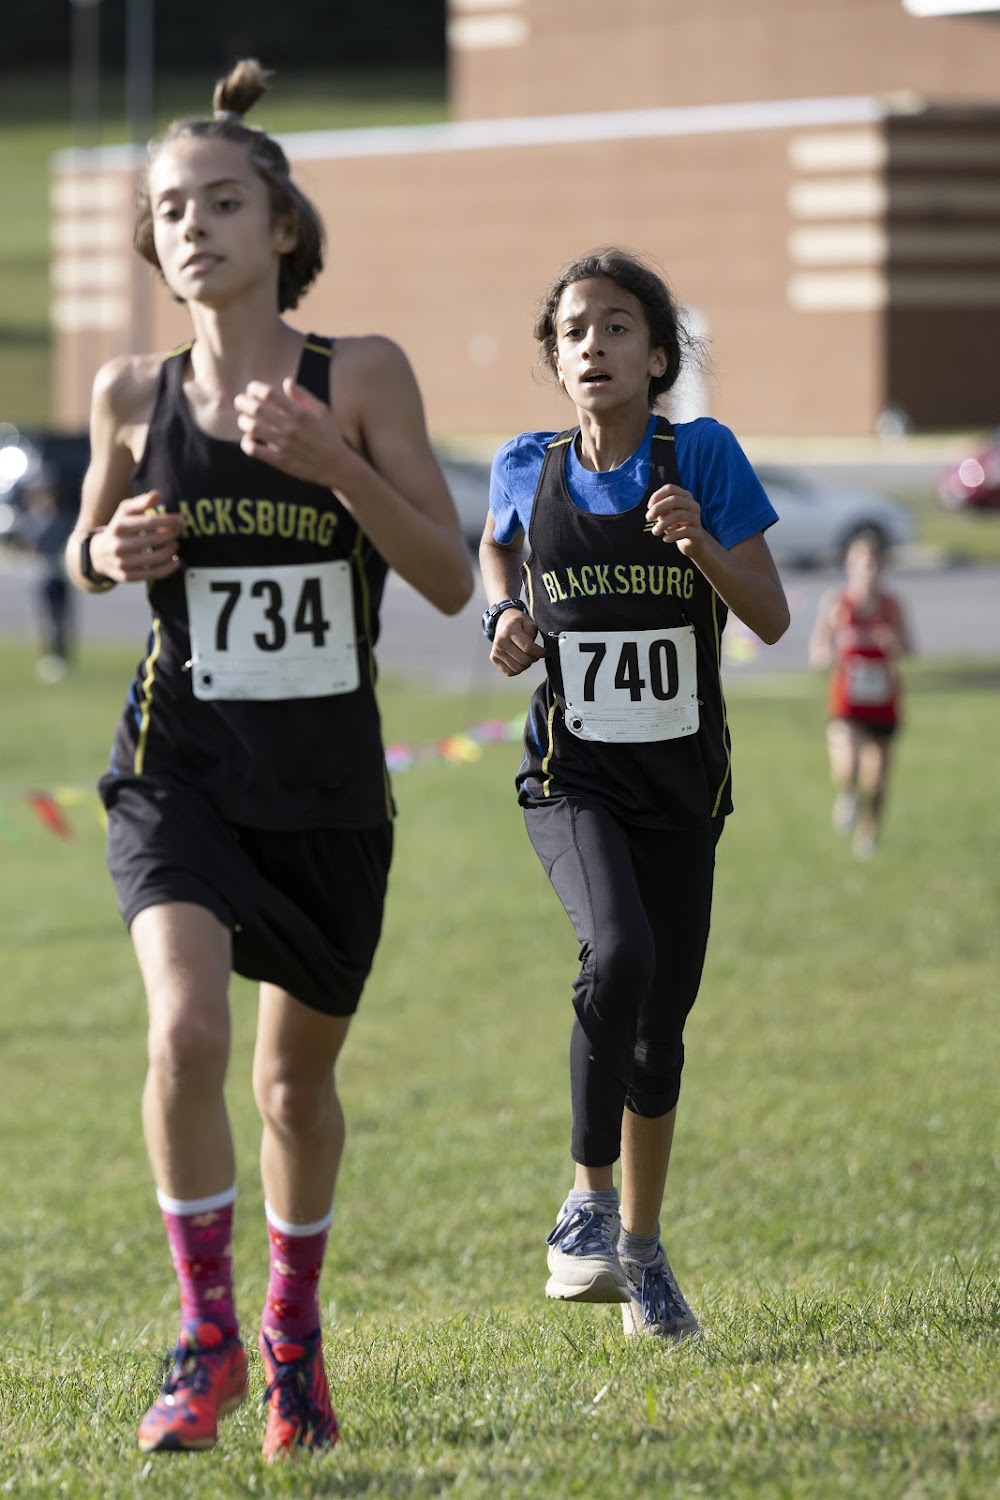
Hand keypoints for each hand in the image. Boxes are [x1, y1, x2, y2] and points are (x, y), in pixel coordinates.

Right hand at [89, 492, 181, 582]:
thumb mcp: (124, 512)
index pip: (151, 522)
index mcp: (119, 527)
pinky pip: (154, 573)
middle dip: (172, 534)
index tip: (181, 519)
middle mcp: (119, 545)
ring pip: (157, 557)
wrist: (98, 555)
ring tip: (174, 544)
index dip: (169, 520)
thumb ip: (141, 502)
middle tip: (177, 532)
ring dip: (171, 550)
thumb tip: (157, 495)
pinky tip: (175, 560)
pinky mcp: (128, 576)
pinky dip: (169, 567)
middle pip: (156, 539)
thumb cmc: (118, 529)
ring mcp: (123, 563)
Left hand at [234, 378, 349, 485]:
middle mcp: (291, 428)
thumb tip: (286, 382)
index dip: (254, 388)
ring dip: (243, 421)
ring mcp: (285, 445)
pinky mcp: (281, 461)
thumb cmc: (330, 436)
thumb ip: (304, 396)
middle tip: (239, 402)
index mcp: (300, 413)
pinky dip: (247, 443)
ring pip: (252, 428)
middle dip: (243, 402)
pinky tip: (249, 440)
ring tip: (244, 420)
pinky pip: (255, 451)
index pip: (269, 394)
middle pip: (256, 409)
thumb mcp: (322, 411)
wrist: (337, 466)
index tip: (251, 389)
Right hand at [490, 608, 546, 676]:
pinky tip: (520, 661)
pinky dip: (518, 669)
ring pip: (517, 669)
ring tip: (528, 657)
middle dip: (534, 658)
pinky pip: (509, 672)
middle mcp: (501, 641)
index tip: (546, 652)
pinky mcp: (494, 658)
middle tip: (536, 654)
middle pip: (524, 660)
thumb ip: (533, 635)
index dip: (540, 652)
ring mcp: (496, 651)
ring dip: (526, 665)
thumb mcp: (529, 622)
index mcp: (510, 630)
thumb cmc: (518, 622)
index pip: (528, 648)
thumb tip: (537, 650)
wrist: (503, 621)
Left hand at [645, 483, 708, 556]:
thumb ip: (660, 510)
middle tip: (648, 518)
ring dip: (663, 523)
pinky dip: (673, 535)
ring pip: (679, 515)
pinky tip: (665, 539)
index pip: (670, 489)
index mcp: (685, 497)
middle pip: (675, 500)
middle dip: (658, 508)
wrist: (692, 543)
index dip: (657, 496)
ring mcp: (696, 518)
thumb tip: (653, 512)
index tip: (649, 507)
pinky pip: (686, 531)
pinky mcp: (698, 532)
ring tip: (655, 532)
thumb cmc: (676, 526)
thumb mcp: (666, 515)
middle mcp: (692, 505)